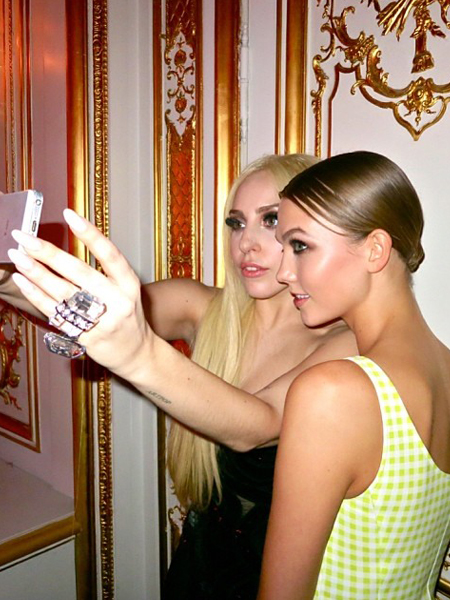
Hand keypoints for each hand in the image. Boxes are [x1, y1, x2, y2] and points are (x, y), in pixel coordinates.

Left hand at [8, 209, 153, 376]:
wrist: (136, 352)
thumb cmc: (126, 314)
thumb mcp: (125, 289)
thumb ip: (101, 271)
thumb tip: (60, 249)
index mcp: (129, 283)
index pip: (110, 254)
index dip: (89, 233)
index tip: (68, 214)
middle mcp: (118, 301)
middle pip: (80, 273)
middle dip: (49, 253)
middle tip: (24, 237)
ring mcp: (103, 321)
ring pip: (63, 293)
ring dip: (36, 273)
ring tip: (17, 256)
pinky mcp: (87, 338)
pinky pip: (56, 314)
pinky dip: (37, 296)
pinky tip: (23, 281)